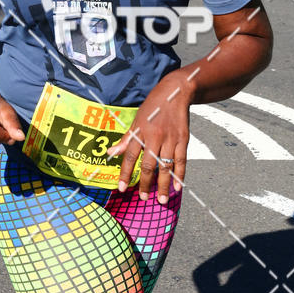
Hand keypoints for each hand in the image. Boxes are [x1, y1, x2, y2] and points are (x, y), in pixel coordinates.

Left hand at [107, 70, 191, 203]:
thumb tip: (111, 153)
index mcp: (140, 131)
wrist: (175, 92)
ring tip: (161, 200)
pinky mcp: (183, 139)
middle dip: (145, 183)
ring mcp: (170, 139)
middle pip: (148, 165)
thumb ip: (126, 139)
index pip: (130, 156)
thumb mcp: (136, 120)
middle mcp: (154, 136)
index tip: (120, 188)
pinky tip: (176, 187)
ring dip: (162, 185)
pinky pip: (181, 161)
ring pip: (165, 166)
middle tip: (143, 198)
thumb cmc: (153, 107)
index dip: (124, 173)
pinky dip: (179, 175)